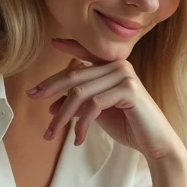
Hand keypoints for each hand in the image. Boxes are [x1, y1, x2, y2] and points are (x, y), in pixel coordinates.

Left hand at [28, 38, 183, 160]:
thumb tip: (51, 105)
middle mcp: (119, 66)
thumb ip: (79, 105)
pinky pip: (93, 105)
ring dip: (62, 115)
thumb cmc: (128, 126)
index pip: (86, 54)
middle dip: (50, 88)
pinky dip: (81, 123)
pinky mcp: (128, 90)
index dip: (69, 47)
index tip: (52, 43)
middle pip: (75, 75)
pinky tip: (78, 138)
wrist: (155, 143)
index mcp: (113, 67)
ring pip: (80, 92)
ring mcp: (124, 76)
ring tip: (52, 134)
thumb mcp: (97, 114)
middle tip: (31, 97)